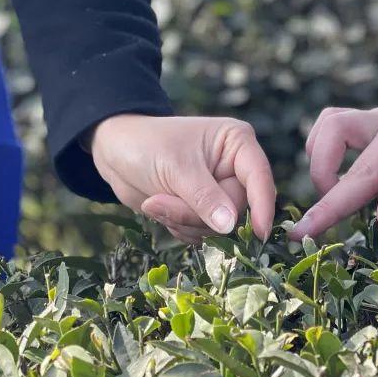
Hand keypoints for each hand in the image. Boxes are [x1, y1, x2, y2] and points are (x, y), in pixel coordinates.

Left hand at [90, 114, 275, 243]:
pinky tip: (160, 210)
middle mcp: (233, 167)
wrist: (115, 153)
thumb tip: (230, 225)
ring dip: (185, 223)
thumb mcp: (176, 169)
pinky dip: (180, 228)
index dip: (262, 206)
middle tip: (161, 204)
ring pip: (220, 227)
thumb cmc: (145, 146)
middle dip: (197, 215)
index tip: (259, 233)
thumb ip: (204, 198)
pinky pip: (203, 233)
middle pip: (236, 210)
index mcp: (236, 142)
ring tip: (157, 203)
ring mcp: (219, 190)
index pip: (259, 178)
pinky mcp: (203, 210)